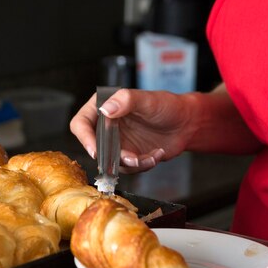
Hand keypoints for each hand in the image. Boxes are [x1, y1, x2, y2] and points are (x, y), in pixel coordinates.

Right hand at [69, 89, 196, 173]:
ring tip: (152, 154)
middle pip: (94, 147)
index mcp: (104, 107)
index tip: (95, 150)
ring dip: (132, 162)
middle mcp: (106, 126)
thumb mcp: (146, 100)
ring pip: (111, 162)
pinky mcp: (128, 155)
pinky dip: (143, 165)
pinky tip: (157, 154)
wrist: (187, 123)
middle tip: (133, 157)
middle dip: (114, 156)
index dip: (84, 138)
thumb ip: (125, 100)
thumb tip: (105, 110)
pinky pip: (128, 168)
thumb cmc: (167, 106)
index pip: (81, 123)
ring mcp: (117, 143)